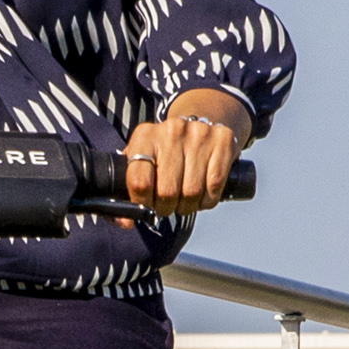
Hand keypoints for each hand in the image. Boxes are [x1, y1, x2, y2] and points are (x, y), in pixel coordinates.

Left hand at [122, 91, 250, 216]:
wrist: (198, 126)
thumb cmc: (164, 153)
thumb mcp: (140, 163)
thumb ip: (126, 194)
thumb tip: (125, 222)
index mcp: (145, 135)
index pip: (140, 181)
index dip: (143, 203)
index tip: (147, 206)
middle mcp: (172, 130)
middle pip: (167, 192)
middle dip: (166, 208)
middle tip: (167, 205)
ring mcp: (199, 134)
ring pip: (192, 193)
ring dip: (187, 206)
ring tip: (184, 199)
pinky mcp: (222, 140)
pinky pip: (214, 188)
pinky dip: (207, 200)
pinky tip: (201, 194)